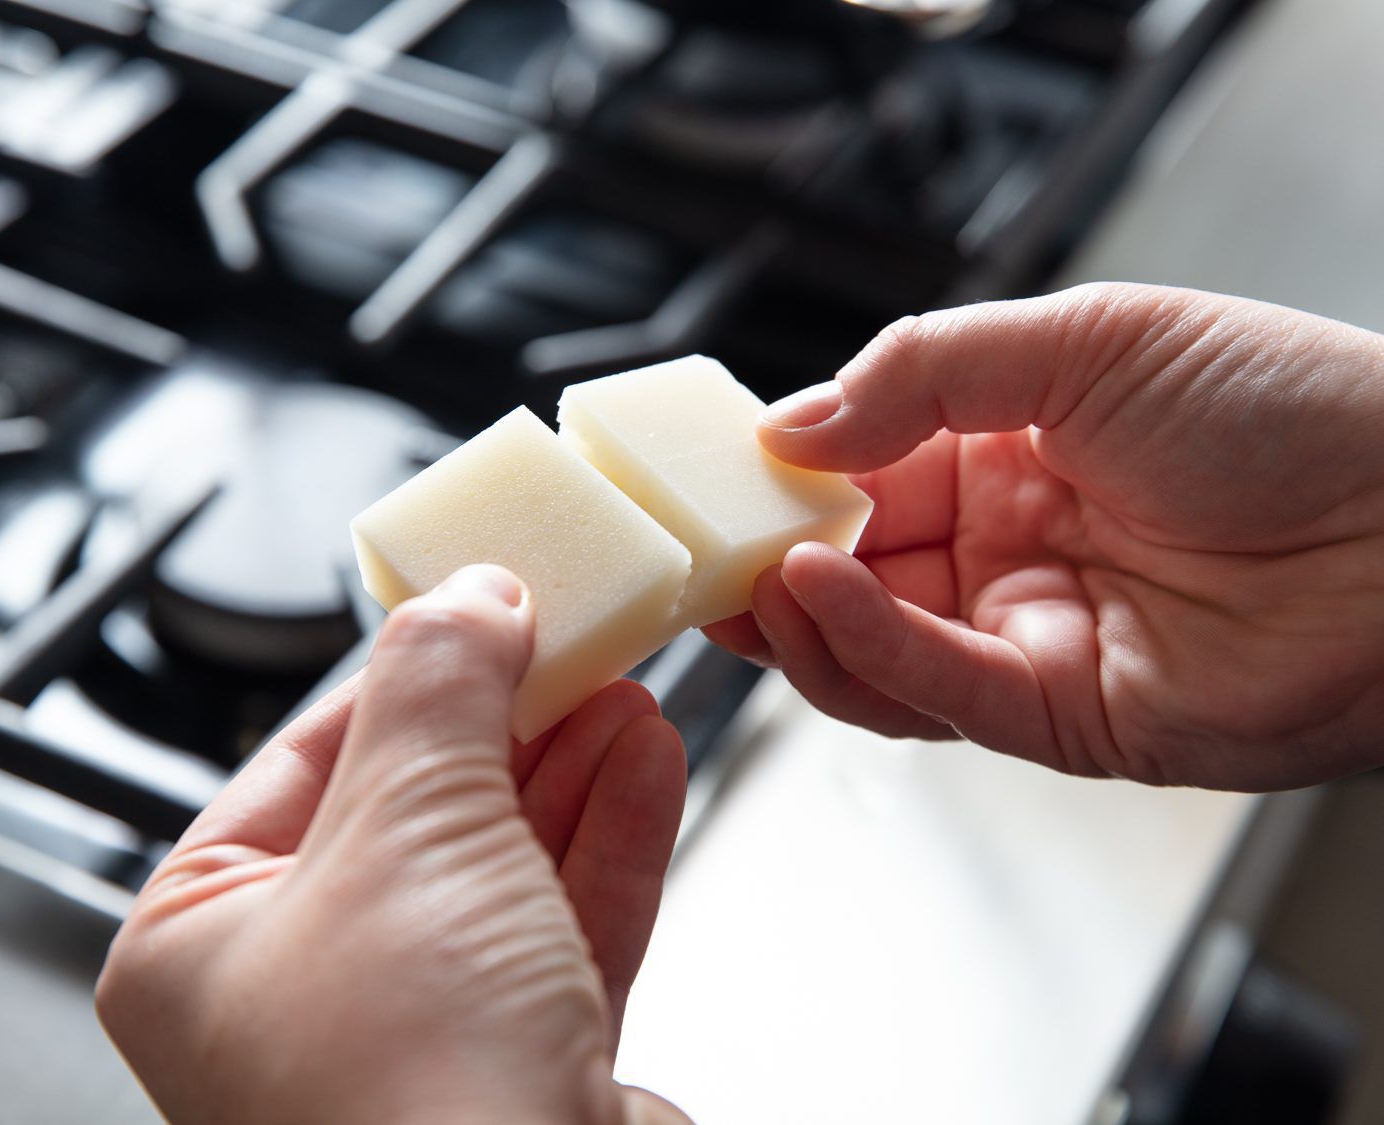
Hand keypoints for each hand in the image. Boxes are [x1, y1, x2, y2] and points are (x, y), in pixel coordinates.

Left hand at [97, 565, 691, 1124]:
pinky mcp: (521, 1059)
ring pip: (504, 858)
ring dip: (571, 765)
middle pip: (421, 799)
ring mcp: (421, 1028)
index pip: (315, 752)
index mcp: (205, 938)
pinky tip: (646, 761)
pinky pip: (562, 920)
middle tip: (573, 631)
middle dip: (510, 714)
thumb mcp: (411, 825)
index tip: (489, 599)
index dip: (414, 666)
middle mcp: (304, 988)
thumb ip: (438, 689)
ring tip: (623, 684)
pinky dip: (608, 835)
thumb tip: (466, 596)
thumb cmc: (412, 1089)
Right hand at [706, 283, 1383, 790]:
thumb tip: (787, 428)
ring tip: (749, 575)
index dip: (781, 478)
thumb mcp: (1084, 337)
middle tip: (694, 549)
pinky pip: (939, 688)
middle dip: (765, 563)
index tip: (708, 474)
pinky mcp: (1059, 714)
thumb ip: (922, 373)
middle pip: (849, 571)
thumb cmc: (1284, 406)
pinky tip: (819, 592)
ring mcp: (1027, 636)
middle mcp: (1004, 551)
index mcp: (1005, 452)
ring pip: (873, 648)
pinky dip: (870, 647)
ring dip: (801, 617)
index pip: (857, 472)